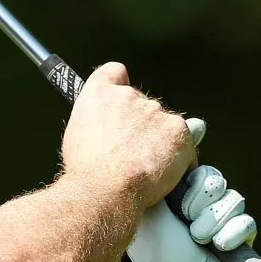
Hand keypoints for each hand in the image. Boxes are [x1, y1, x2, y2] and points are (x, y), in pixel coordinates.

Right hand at [61, 62, 196, 215]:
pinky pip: (184, 144)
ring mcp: (156, 111)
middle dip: (142, 127)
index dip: (119, 85)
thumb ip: (94, 123)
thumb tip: (106, 132)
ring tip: (146, 168)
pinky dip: (179, 159)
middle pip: (143, 105)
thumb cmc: (86, 170)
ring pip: (164, 126)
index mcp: (99, 94)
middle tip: (133, 153)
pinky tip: (164, 175)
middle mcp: (128, 96)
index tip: (122, 101)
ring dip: (160, 142)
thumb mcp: (76, 137)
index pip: (114, 73)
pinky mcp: (178, 131)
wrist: (106, 188)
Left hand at [125, 161, 256, 261]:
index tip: (180, 203)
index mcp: (181, 193)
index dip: (193, 182)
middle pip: (217, 180)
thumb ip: (160, 173)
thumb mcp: (150, 208)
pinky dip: (231, 235)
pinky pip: (248, 222)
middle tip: (185, 222)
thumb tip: (178, 140)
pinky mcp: (241, 238)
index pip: (200, 168)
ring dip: (213, 221)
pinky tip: (218, 247)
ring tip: (198, 240)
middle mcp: (203, 205)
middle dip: (200, 202)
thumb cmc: (156, 251)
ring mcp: (224, 221)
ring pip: (234, 200)